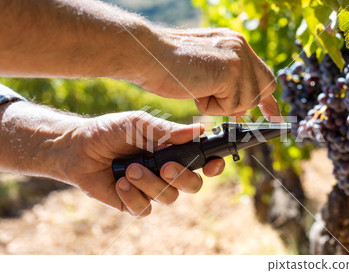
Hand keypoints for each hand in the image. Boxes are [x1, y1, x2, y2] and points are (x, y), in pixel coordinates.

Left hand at [66, 111, 224, 216]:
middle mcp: (167, 172)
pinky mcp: (134, 203)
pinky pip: (145, 208)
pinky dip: (133, 196)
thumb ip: (166, 130)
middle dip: (182, 178)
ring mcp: (152, 189)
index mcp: (173, 151)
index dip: (213, 166)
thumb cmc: (110, 131)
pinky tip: (119, 183)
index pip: (202, 162)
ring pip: (168, 197)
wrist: (77, 148)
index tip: (212, 164)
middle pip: (193, 185)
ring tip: (129, 169)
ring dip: (150, 183)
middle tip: (164, 167)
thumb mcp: (138, 124)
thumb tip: (198, 129)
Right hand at [131, 27, 281, 119]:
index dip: (267, 99)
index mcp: (235, 44)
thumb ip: (226, 83)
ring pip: (244, 102)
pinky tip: (196, 89)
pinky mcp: (232, 71)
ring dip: (219, 105)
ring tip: (196, 86)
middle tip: (213, 97)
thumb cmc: (167, 65)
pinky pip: (230, 105)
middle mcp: (241, 47)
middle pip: (261, 90)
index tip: (274, 116)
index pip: (262, 75)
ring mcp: (239, 58)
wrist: (147, 55)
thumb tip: (242, 107)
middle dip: (241, 103)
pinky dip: (210, 106)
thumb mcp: (205, 72)